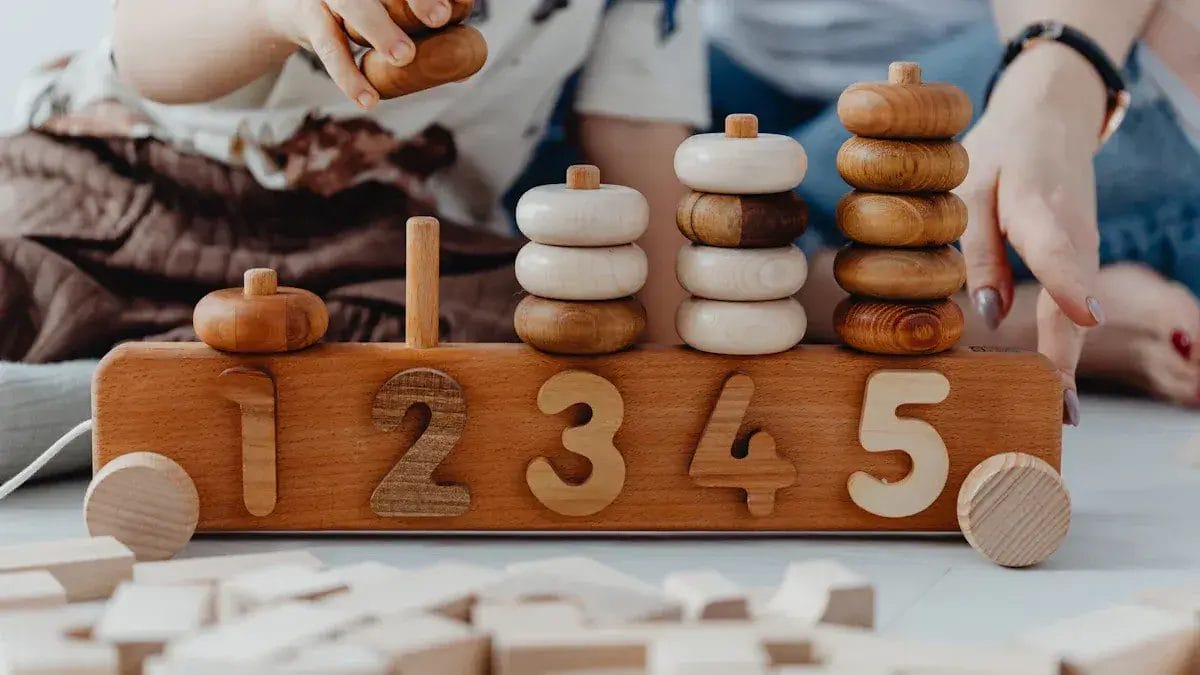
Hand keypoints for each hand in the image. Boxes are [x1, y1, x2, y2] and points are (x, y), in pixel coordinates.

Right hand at [264, 0, 472, 108]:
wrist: (290, 10)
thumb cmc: (354, 12)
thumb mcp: (384, 12)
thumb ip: (418, 30)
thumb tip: (464, 66)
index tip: (452, 9)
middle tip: (440, 18)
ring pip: (352, 4)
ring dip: (380, 30)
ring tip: (404, 58)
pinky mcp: (308, 16)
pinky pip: (329, 47)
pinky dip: (349, 75)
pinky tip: (368, 99)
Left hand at [957, 43, 1107, 424]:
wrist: (1052, 118)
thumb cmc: (1001, 151)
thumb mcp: (972, 185)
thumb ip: (976, 247)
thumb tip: (986, 314)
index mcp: (1040, 207)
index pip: (1056, 249)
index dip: (1068, 284)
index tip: (1087, 318)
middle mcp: (1074, 235)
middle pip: (1073, 302)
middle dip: (1067, 358)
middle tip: (1061, 410)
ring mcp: (1085, 250)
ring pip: (1077, 312)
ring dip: (1067, 361)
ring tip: (1057, 411)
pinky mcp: (1082, 259)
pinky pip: (1074, 308)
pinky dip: (1065, 345)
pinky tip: (1052, 382)